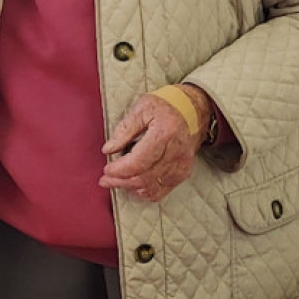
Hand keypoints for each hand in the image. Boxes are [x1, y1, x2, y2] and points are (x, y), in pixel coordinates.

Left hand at [99, 87, 209, 201]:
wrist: (193, 110)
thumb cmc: (166, 107)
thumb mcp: (142, 108)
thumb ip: (124, 129)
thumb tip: (109, 149)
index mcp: (165, 134)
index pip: (138, 162)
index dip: (119, 169)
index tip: (106, 169)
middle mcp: (176, 153)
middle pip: (143, 178)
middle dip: (120, 181)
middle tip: (105, 179)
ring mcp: (181, 165)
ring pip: (151, 187)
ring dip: (130, 187)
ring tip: (115, 182)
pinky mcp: (182, 173)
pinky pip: (161, 191)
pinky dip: (145, 191)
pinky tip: (133, 185)